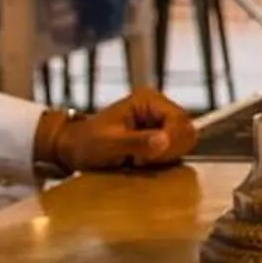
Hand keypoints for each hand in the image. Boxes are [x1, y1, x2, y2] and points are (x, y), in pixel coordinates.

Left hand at [60, 87, 198, 171]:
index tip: (149, 157)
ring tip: (141, 160)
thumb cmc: (87, 142)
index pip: (180, 121)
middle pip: (187, 131)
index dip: (171, 142)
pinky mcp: (160, 137)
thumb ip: (137, 142)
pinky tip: (144, 162)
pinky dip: (164, 161)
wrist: (74, 148)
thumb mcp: (109, 144)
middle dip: (169, 151)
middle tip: (143, 160)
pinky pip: (176, 151)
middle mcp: (159, 108)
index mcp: (149, 100)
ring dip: (166, 157)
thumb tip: (164, 141)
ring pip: (184, 142)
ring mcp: (161, 122)